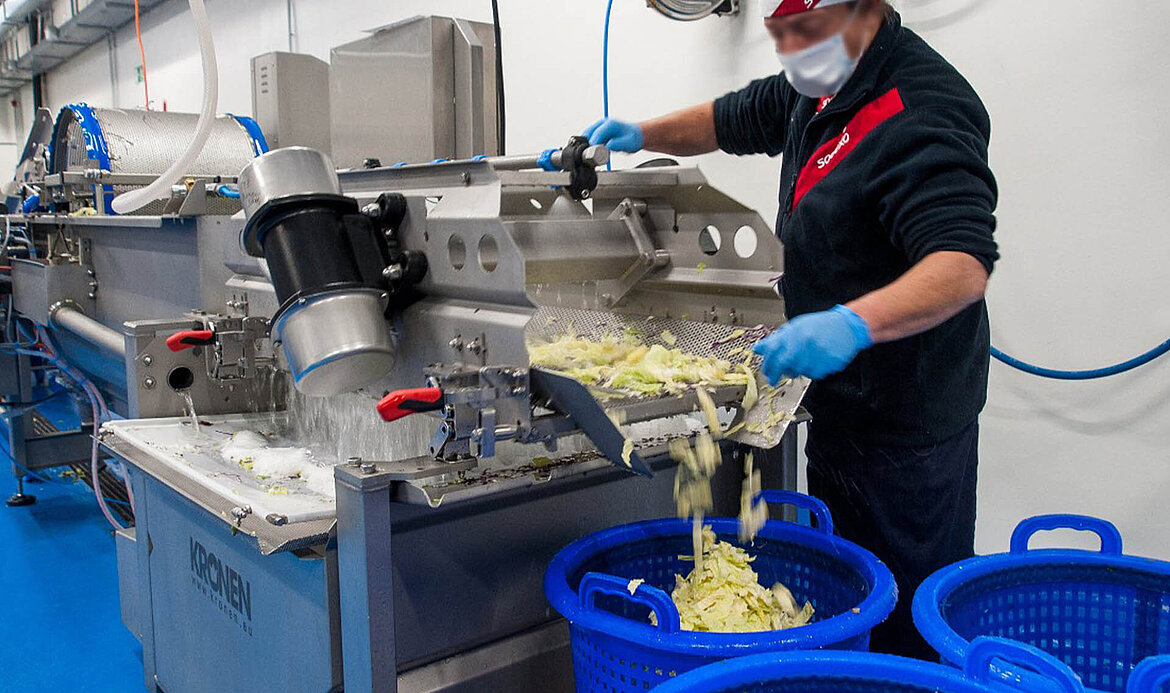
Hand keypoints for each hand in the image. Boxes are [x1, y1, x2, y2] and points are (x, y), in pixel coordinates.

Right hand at [583, 118, 643, 152]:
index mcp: (610, 124)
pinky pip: (590, 138)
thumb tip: (607, 146)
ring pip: (587, 136)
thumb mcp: (628, 143)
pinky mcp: (598, 132)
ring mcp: (600, 127)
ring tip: (597, 154)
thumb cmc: (634, 138)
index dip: (594, 144)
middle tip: (594, 156)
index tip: (594, 153)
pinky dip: (591, 145)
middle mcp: (603, 124)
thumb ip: (617, 144)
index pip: (596, 133)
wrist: (636, 136)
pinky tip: (597, 151)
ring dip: (589, 145)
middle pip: (588, 133)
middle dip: (589, 145)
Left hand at [752, 305, 873, 383]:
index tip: (768, 374)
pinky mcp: (829, 366)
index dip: (769, 367)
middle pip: (787, 367)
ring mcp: (818, 356)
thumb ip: (775, 340)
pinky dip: (813, 370)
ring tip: (806, 357)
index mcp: (795, 335)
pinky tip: (817, 359)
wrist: (847, 326)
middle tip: (782, 372)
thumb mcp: (795, 327)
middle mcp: (806, 346)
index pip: (775, 356)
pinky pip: (815, 374)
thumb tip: (757, 349)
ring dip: (799, 369)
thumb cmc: (821, 325)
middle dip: (781, 372)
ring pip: (800, 372)